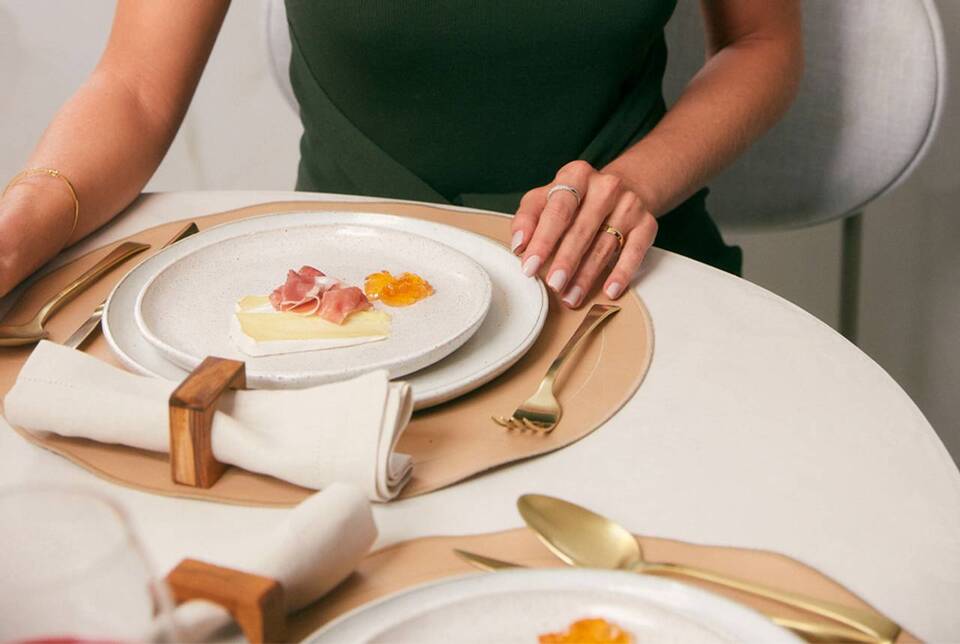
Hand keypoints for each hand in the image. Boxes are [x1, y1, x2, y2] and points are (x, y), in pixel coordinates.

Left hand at [511, 160, 656, 307]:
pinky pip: (634, 252)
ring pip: (605, 245)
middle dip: (566, 261)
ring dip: (587, 276)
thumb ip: (527, 218)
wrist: (623, 188)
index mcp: (577, 175)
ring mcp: (629, 204)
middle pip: (582, 229)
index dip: (543, 240)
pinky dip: (621, 273)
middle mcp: (606, 187)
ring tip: (571, 296)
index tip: (530, 266)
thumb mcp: (545, 198)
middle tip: (553, 284)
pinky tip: (609, 290)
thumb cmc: (576, 200)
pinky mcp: (646, 224)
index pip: (558, 210)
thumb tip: (519, 245)